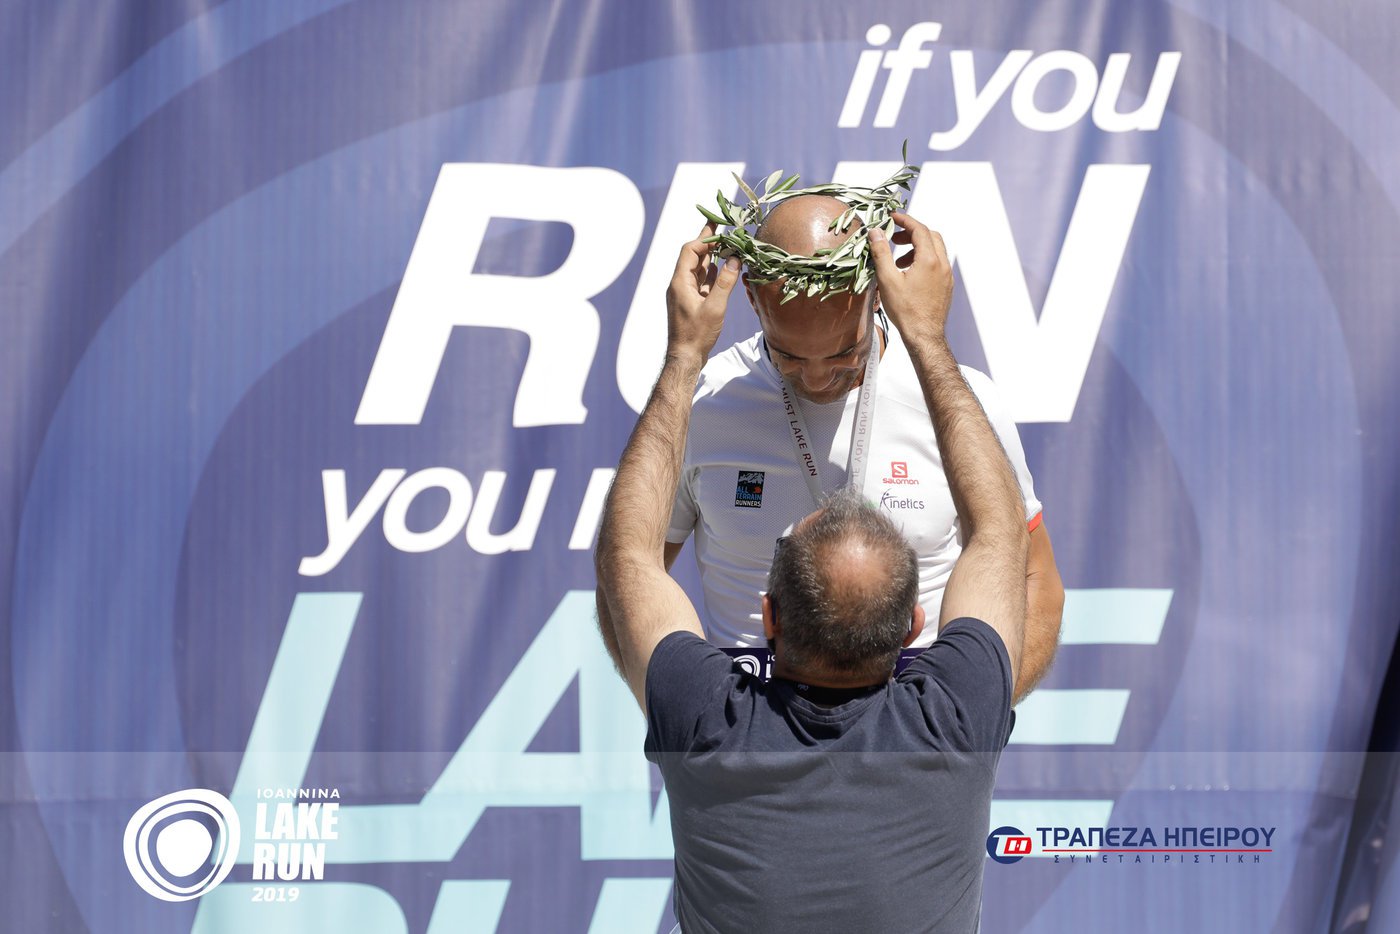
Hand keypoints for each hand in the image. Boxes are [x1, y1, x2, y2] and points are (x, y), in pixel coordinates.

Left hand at [666, 223, 740, 358]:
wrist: (685, 357)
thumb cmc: (697, 334)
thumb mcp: (715, 307)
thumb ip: (725, 282)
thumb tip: (734, 258)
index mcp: (680, 282)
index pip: (690, 251)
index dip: (705, 239)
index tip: (720, 228)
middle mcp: (680, 284)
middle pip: (693, 256)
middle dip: (707, 241)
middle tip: (719, 224)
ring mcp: (685, 293)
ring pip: (698, 268)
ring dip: (711, 255)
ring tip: (725, 242)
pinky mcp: (691, 302)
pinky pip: (701, 281)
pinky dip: (711, 271)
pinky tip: (720, 266)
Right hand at [866, 211, 953, 346]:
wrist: (924, 336)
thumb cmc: (905, 310)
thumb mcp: (888, 279)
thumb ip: (881, 252)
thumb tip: (876, 232)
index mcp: (929, 260)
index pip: (919, 229)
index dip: (905, 220)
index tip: (892, 217)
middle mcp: (942, 264)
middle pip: (930, 236)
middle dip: (912, 233)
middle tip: (894, 239)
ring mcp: (947, 275)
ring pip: (936, 249)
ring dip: (917, 247)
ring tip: (898, 261)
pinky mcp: (947, 286)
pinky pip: (938, 263)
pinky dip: (924, 260)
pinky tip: (910, 274)